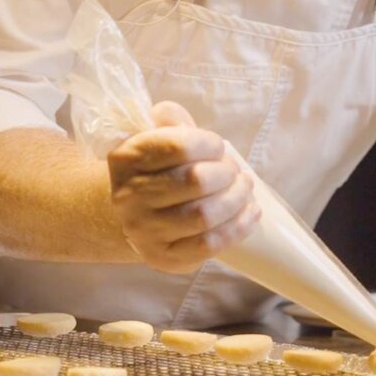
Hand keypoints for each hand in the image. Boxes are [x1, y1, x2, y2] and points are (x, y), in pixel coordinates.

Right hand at [107, 101, 259, 273]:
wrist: (135, 212)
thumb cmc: (155, 169)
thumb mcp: (154, 136)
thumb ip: (169, 119)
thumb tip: (179, 118)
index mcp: (125, 159)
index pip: (178, 147)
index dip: (209, 144)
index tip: (218, 147)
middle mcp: (129, 197)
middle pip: (196, 181)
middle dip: (227, 172)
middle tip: (234, 171)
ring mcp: (145, 231)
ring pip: (205, 215)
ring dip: (237, 199)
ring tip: (245, 189)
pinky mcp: (164, 257)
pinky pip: (209, 244)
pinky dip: (238, 227)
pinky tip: (250, 213)